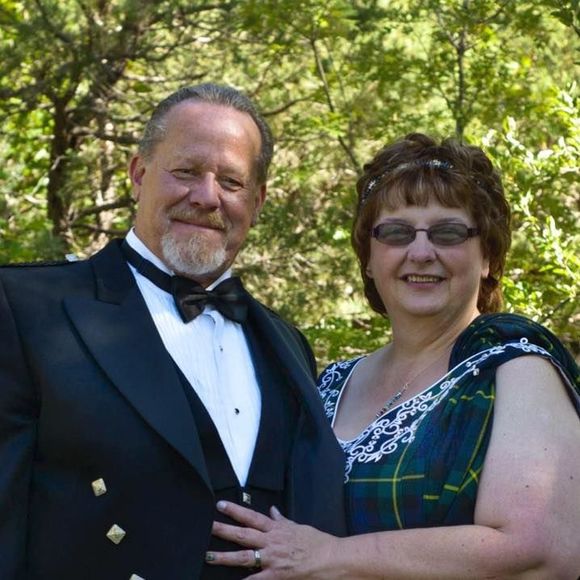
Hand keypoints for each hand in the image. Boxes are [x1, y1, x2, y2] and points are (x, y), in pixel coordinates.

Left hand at [206, 501, 339, 578]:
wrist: (331, 557)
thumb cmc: (316, 541)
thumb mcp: (298, 526)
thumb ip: (282, 520)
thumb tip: (273, 510)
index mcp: (276, 528)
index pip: (252, 516)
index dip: (235, 510)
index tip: (220, 505)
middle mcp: (271, 541)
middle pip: (243, 534)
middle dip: (224, 530)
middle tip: (208, 525)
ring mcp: (272, 558)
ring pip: (244, 556)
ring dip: (225, 557)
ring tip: (209, 556)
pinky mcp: (277, 574)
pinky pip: (257, 579)